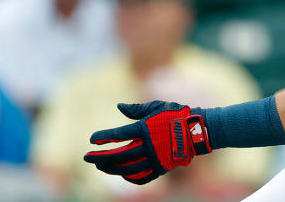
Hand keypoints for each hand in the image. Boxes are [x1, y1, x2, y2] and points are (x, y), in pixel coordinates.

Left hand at [84, 101, 211, 184]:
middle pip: (118, 155)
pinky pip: (141, 177)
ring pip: (126, 169)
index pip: (117, 134)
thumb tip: (119, 106)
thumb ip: (137, 108)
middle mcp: (148, 146)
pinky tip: (122, 173)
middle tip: (86, 158)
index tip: (92, 140)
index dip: (103, 137)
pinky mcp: (161, 168)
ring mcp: (155, 159)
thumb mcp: (157, 106)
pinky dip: (129, 177)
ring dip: (110, 168)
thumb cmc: (177, 115)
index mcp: (145, 129)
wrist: (198, 130)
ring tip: (100, 166)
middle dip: (100, 157)